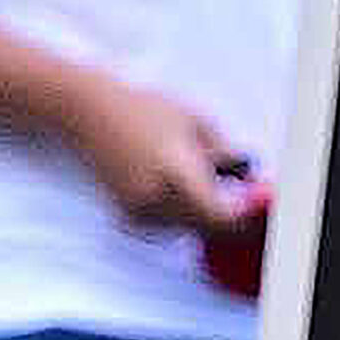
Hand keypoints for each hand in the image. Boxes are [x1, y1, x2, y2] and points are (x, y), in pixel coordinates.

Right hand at [63, 75, 251, 233]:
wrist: (89, 114)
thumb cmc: (143, 110)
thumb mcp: (196, 121)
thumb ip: (226, 152)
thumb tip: (246, 177)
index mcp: (176, 175)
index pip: (221, 218)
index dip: (241, 217)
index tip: (250, 202)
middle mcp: (156, 199)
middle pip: (206, 228)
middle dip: (225, 214)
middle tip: (233, 191)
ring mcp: (139, 210)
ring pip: (188, 229)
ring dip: (201, 213)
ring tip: (192, 177)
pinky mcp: (128, 214)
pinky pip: (167, 226)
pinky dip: (179, 213)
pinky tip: (170, 184)